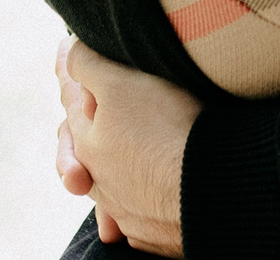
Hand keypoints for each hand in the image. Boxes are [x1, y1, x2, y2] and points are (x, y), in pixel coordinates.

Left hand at [56, 39, 201, 255]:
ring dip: (102, 176)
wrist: (212, 189)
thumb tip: (70, 52)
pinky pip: (136, 213)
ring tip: (99, 177)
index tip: (67, 50)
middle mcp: (99, 180)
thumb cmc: (166, 130)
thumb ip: (90, 66)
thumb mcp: (122, 84)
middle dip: (78, 133)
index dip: (71, 73)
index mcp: (87, 141)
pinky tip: (144, 196)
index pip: (71, 100)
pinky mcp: (152, 229)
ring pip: (105, 187)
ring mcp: (124, 209)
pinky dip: (135, 201)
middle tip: (80, 114)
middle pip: (81, 150)